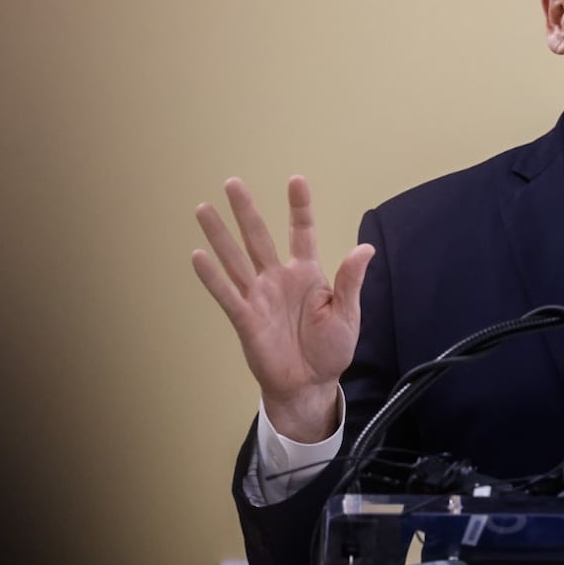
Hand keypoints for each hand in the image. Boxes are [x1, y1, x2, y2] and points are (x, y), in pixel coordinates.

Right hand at [192, 176, 373, 442]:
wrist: (310, 384)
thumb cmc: (330, 350)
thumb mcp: (346, 314)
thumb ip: (350, 281)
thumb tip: (365, 248)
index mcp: (306, 274)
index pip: (301, 233)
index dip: (299, 207)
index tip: (296, 180)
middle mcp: (279, 279)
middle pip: (259, 237)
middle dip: (246, 211)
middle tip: (232, 182)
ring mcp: (260, 297)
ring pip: (236, 259)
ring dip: (220, 235)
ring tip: (203, 209)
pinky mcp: (246, 319)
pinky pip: (227, 294)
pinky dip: (212, 277)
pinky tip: (198, 255)